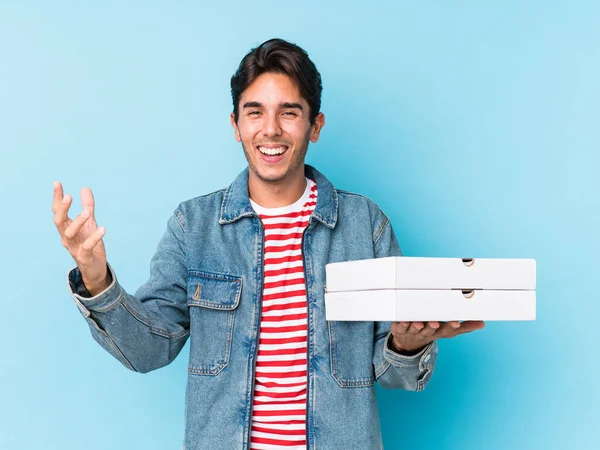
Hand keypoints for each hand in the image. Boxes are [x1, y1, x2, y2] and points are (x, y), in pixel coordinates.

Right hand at [52, 181, 109, 295]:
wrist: (95, 269)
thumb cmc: (90, 245)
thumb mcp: (90, 224)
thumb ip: (88, 207)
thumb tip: (85, 188)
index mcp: (66, 228)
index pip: (58, 211)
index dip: (57, 198)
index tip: (57, 183)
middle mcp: (67, 237)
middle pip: (58, 221)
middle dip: (62, 209)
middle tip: (69, 196)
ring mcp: (74, 248)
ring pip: (70, 234)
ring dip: (78, 222)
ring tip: (88, 212)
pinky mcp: (84, 257)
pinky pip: (87, 247)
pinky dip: (94, 238)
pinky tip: (102, 229)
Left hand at [390, 321, 484, 353]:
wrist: (407, 344)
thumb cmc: (431, 331)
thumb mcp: (448, 330)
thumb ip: (464, 326)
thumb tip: (483, 323)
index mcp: (439, 332)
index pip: (447, 331)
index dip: (450, 327)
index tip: (454, 322)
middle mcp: (426, 332)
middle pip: (430, 330)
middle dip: (433, 327)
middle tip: (436, 324)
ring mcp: (413, 331)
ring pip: (415, 329)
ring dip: (417, 326)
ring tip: (419, 324)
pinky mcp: (400, 329)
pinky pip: (399, 327)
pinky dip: (401, 324)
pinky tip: (402, 321)